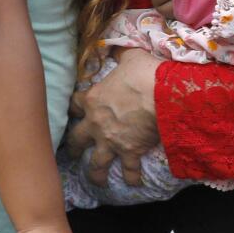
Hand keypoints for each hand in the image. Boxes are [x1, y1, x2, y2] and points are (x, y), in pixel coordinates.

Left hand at [65, 53, 160, 188]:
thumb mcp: (129, 57)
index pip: (75, 104)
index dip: (74, 107)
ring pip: (97, 163)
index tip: (75, 110)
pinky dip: (132, 178)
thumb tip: (118, 48)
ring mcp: (112, 141)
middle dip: (74, 147)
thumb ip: (120, 55)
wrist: (161, 94)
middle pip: (77, 139)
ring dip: (95, 173)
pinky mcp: (130, 152)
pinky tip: (134, 185)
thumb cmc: (144, 73)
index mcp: (93, 99)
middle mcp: (96, 123)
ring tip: (96, 181)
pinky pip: (129, 170)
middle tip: (72, 154)